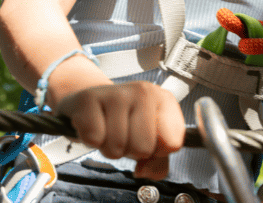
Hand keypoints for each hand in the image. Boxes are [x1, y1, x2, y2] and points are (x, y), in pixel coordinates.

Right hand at [55, 81, 184, 179]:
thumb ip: (158, 163)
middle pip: (143, 147)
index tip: (148, 140)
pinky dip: (91, 141)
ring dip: (109, 147)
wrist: (90, 103)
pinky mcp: (89, 98)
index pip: (172, 143)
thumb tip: (144, 171)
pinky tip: (94, 125)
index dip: (157, 152)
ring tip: (108, 130)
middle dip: (130, 150)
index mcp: (164, 100)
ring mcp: (117, 92)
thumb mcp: (149, 140)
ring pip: (118, 146)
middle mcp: (143, 91)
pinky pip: (94, 139)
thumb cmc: (123, 122)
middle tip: (123, 134)